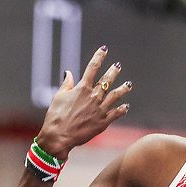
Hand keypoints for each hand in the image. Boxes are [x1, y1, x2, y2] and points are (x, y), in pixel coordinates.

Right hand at [36, 46, 132, 160]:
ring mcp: (100, 109)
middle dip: (113, 71)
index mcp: (82, 88)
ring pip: (115, 96)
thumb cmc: (56, 116)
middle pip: (106, 80)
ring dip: (123, 89)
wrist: (59, 136)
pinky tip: (126, 106)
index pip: (92, 68)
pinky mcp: (103, 122)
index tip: (104, 49)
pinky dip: (122, 109)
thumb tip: (68, 72)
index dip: (99, 57)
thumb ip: (67, 84)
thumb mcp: (59, 96)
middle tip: (118, 66)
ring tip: (128, 85)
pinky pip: (116, 113)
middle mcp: (93, 96)